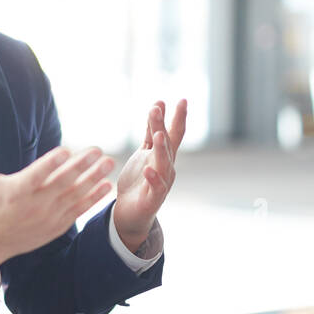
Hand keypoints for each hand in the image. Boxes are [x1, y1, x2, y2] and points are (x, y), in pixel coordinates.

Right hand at [0, 130, 114, 275]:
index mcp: (14, 192)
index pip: (35, 176)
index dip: (50, 164)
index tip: (66, 150)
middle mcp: (33, 206)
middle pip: (62, 184)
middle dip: (82, 166)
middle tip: (99, 150)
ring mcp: (47, 218)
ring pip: (75, 196)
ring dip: (94, 179)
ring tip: (109, 164)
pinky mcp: (55, 227)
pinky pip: (78, 211)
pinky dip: (93, 199)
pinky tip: (105, 186)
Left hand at [113, 99, 187, 251]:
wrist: (131, 214)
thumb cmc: (139, 181)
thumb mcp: (143, 152)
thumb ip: (150, 133)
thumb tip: (156, 107)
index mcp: (164, 156)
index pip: (173, 134)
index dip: (178, 117)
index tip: (182, 99)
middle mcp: (167, 168)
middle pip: (167, 144)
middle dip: (163, 125)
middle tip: (157, 108)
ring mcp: (162, 183)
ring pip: (163, 163)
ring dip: (161, 148)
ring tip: (157, 134)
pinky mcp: (153, 198)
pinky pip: (156, 187)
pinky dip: (153, 178)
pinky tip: (148, 168)